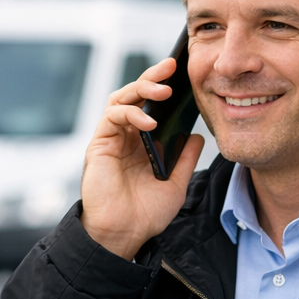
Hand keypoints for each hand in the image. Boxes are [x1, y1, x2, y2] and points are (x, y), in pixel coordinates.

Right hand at [80, 57, 204, 259]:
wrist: (125, 232)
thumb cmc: (147, 212)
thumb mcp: (176, 182)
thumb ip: (185, 159)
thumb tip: (198, 136)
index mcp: (144, 141)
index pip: (153, 105)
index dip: (164, 88)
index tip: (183, 74)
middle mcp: (127, 136)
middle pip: (135, 95)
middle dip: (152, 77)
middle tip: (171, 66)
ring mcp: (112, 138)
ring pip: (121, 99)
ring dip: (142, 90)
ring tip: (164, 91)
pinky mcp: (100, 144)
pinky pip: (112, 117)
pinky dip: (131, 114)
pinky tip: (149, 121)